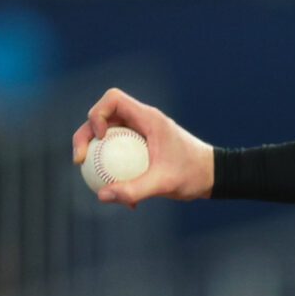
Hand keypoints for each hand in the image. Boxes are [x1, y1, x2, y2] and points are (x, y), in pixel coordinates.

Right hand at [71, 88, 214, 206]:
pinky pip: (119, 153)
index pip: (113, 99)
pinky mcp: (142, 148)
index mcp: (148, 118)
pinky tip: (121, 194)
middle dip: (86, 135)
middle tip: (79, 161)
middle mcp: (142, 121)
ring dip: (97, 156)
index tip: (99, 138)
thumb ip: (134, 189)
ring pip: (108, 136)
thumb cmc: (194, 175)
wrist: (214, 177)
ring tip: (97, 183)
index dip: (97, 113)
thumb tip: (101, 196)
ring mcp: (141, 134)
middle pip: (102, 117)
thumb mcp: (164, 184)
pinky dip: (114, 170)